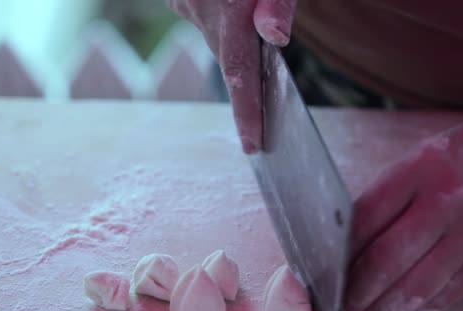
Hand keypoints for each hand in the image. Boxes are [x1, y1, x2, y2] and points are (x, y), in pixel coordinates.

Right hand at [166, 0, 297, 152]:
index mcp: (230, 7)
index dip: (246, 113)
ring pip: (216, 39)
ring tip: (248, 5)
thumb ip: (277, 3)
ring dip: (234, 34)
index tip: (251, 144)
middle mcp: (202, 9)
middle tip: (268, 55)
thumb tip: (276, 36)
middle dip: (248, 68)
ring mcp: (185, 4)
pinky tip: (229, 0)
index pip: (239, 72)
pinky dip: (220, 18)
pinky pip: (205, 20)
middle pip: (229, 60)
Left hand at [343, 110, 462, 310]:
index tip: (327, 270)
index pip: (364, 219)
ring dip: (384, 308)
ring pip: (415, 288)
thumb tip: (347, 246)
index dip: (340, 252)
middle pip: (385, 260)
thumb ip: (386, 197)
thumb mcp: (418, 159)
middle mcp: (446, 202)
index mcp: (419, 170)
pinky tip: (404, 310)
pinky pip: (446, 296)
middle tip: (345, 302)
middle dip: (357, 290)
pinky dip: (418, 309)